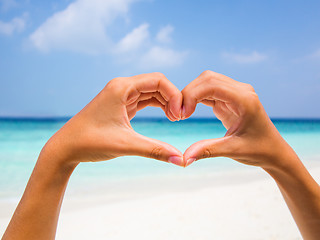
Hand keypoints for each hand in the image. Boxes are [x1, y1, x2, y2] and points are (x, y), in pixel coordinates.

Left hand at [44, 72, 183, 167]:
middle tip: (181, 118)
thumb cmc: (90, 142)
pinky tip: (167, 116)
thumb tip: (181, 160)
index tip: (180, 116)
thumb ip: (155, 150)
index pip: (158, 80)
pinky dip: (158, 106)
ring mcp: (121, 95)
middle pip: (157, 84)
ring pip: (151, 92)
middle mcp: (121, 87)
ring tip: (176, 119)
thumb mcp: (125, 145)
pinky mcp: (120, 105)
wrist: (66, 148)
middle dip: (172, 98)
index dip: (174, 95)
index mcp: (121, 87)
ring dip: (166, 102)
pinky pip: (144, 100)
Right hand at [182, 70, 296, 168]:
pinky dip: (196, 98)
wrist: (273, 152)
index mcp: (245, 99)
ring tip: (182, 114)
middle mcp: (241, 91)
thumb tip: (184, 158)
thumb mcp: (233, 151)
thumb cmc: (259, 150)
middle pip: (207, 79)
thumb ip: (208, 150)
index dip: (192, 95)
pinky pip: (208, 91)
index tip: (182, 115)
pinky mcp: (229, 99)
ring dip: (191, 94)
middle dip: (188, 93)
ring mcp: (235, 93)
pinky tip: (188, 111)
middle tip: (177, 114)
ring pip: (206, 82)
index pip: (212, 85)